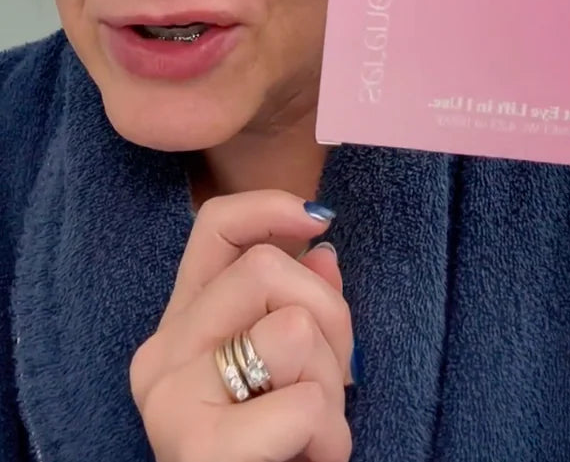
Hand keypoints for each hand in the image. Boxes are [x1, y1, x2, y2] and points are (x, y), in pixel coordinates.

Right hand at [130, 191, 352, 461]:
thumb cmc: (276, 455)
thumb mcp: (291, 372)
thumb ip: (297, 307)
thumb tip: (321, 250)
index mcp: (180, 329)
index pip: (213, 227)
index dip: (271, 209)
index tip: (319, 220)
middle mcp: (160, 355)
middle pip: (269, 269)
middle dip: (331, 318)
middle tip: (332, 385)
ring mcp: (170, 399)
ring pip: (295, 325)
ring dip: (332, 385)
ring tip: (311, 433)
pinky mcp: (197, 447)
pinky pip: (304, 402)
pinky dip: (329, 437)